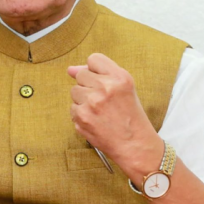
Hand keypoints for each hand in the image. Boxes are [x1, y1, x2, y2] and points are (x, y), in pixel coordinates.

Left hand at [67, 53, 162, 175]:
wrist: (134, 145)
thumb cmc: (130, 116)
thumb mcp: (125, 88)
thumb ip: (100, 74)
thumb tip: (70, 69)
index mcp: (120, 77)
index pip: (94, 59)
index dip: (96, 70)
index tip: (102, 81)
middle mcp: (105, 87)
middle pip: (81, 75)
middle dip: (89, 86)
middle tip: (103, 100)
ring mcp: (91, 103)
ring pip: (74, 91)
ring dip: (83, 100)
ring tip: (100, 111)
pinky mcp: (81, 117)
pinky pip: (73, 108)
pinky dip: (81, 114)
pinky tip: (95, 121)